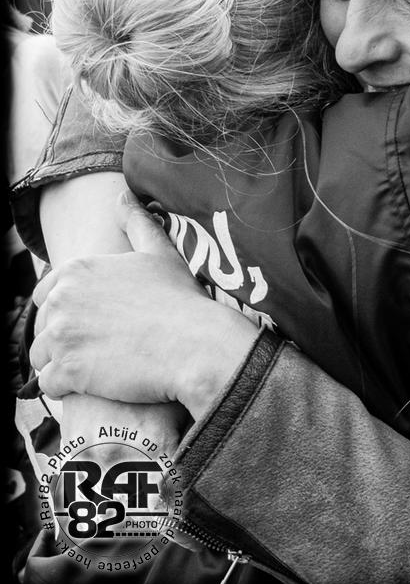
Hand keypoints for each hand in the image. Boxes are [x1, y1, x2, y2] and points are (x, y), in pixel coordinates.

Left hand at [30, 190, 260, 419]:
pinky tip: (93, 384)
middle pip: (42, 327)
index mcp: (77, 269)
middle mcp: (61, 299)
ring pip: (41, 358)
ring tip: (95, 369)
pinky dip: (66, 388)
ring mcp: (62, 336)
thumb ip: (136, 221)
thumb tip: (123, 195)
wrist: (195, 345)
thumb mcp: (160, 252)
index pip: (46, 294)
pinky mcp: (67, 372)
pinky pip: (49, 385)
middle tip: (98, 349)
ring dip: (62, 365)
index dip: (68, 311)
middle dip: (63, 339)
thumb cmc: (181, 299)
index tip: (93, 324)